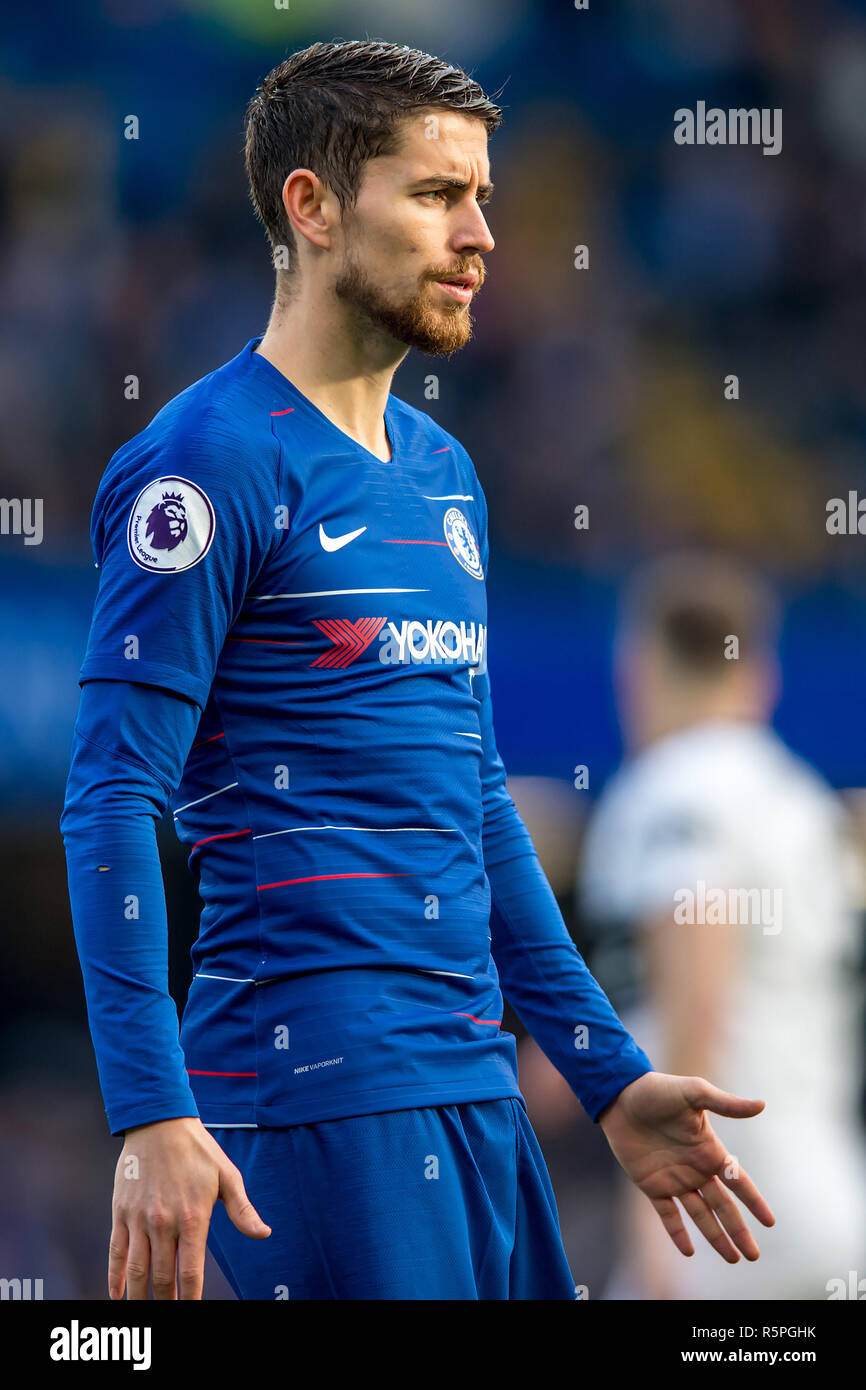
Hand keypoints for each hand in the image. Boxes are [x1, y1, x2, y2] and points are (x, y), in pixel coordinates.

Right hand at [109, 1116, 270, 1299]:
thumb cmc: (198, 1150)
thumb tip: (263, 1233)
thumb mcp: (226, 1175)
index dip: (192, 1299)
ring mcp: (139, 1219)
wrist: (159, 1122)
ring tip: (142, 1315)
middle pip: (162, 1278)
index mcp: (192, 1218)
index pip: (191, 1272)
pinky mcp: (121, 1213)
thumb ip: (242, 1209)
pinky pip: (116, 1252)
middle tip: (168, 1318)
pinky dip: (114, 1277)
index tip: (192, 1313)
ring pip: (136, 1271)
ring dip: (139, 1298)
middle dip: (166, 1304)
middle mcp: (163, 1223)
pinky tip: (117, 1295)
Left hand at [598, 1071, 774, 1262]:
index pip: (738, 1181)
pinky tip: (688, 1252)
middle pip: (723, 1207)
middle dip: (738, 1231)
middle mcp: (696, 1169)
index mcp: (709, 1150)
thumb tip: (762, 1105)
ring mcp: (674, 1179)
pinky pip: (668, 1214)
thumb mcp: (694, 1093)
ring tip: (732, 1258)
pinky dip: (677, 1233)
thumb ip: (726, 1103)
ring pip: (700, 1215)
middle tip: (753, 1256)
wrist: (620, 1096)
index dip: (754, 1202)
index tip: (770, 1223)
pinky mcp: (651, 1185)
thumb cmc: (658, 1090)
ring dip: (715, 1237)